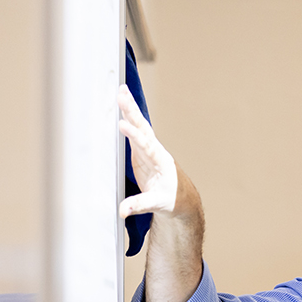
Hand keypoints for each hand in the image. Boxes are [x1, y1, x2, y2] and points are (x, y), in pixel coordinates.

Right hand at [117, 84, 177, 217]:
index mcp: (160, 162)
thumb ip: (140, 205)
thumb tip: (123, 210)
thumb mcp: (158, 204)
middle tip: (122, 95)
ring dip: (130, 109)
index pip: (146, 146)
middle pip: (142, 128)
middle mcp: (155, 151)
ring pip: (139, 125)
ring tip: (121, 91)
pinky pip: (134, 131)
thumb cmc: (171, 199)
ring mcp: (147, 149)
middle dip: (132, 112)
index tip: (123, 126)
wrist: (180, 197)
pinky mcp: (141, 152)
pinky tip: (121, 104)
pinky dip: (128, 117)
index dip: (134, 136)